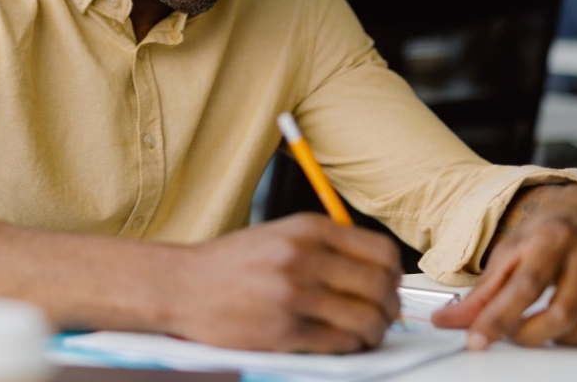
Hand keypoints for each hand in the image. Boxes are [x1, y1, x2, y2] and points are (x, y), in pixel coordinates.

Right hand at [169, 213, 400, 352]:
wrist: (181, 284)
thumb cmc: (230, 263)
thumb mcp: (279, 234)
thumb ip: (324, 245)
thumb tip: (375, 270)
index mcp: (307, 229)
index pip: (380, 251)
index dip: (394, 274)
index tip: (389, 286)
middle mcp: (303, 257)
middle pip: (380, 286)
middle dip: (389, 307)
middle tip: (383, 316)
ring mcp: (294, 294)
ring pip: (365, 319)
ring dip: (374, 332)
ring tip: (365, 334)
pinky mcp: (284, 330)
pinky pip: (339, 343)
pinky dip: (350, 347)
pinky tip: (342, 343)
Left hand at [431, 184, 576, 348]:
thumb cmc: (550, 229)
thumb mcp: (510, 250)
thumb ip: (483, 290)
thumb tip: (451, 320)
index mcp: (553, 237)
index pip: (524, 287)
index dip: (498, 318)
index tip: (476, 340)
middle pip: (561, 314)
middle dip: (529, 335)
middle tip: (512, 334)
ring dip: (557, 339)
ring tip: (540, 326)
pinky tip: (572, 327)